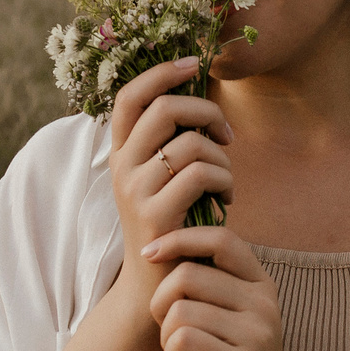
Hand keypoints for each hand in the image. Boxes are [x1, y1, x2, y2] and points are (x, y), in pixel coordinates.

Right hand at [106, 58, 232, 301]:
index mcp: (121, 153)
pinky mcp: (155, 214)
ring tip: (227, 181)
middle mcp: (121, 167)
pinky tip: (228, 198)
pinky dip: (225, 180)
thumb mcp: (164, 180)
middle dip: (206, 111)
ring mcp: (135, 190)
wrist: (154, 288)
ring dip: (222, 157)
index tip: (191, 63)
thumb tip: (201, 104)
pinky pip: (201, 174)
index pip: (129, 96)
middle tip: (226, 135)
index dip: (160, 72)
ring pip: (190, 143)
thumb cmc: (172, 228)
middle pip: (164, 108)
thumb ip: (172, 144)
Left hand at [142, 228, 296, 350]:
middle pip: (186, 276)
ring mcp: (256, 336)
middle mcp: (264, 305)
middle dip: (160, 303)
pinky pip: (183, 340)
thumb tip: (164, 239)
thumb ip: (213, 282)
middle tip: (169, 329)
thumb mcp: (233, 316)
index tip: (149, 255)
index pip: (220, 239)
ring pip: (180, 311)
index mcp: (261, 285)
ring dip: (166, 337)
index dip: (178, 239)